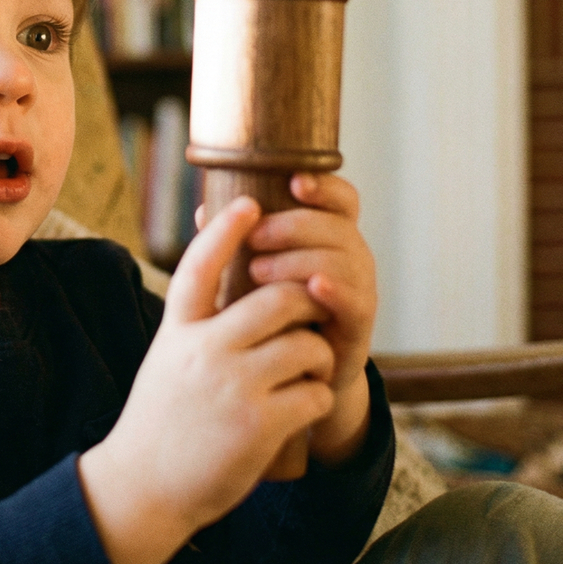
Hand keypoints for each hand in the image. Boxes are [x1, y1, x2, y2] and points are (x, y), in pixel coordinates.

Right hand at [78, 197, 336, 563]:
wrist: (143, 487)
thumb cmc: (161, 419)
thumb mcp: (167, 358)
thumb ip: (195, 323)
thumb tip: (219, 277)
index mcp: (178, 331)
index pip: (199, 267)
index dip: (224, 232)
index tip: (248, 203)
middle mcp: (203, 351)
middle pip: (277, 299)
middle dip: (306, 301)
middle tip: (311, 313)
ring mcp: (233, 387)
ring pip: (307, 346)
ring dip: (318, 357)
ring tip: (307, 371)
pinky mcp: (259, 424)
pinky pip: (316, 394)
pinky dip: (318, 399)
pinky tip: (301, 409)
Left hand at [229, 173, 377, 463]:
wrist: (287, 382)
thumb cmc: (264, 318)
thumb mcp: (245, 277)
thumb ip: (233, 244)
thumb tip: (203, 210)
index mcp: (327, 237)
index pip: (341, 199)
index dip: (325, 185)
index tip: (294, 181)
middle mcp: (350, 257)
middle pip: (339, 224)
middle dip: (295, 224)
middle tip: (255, 236)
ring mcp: (359, 290)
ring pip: (346, 259)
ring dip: (302, 259)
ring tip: (259, 270)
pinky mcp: (359, 327)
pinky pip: (357, 301)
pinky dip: (337, 290)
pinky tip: (313, 287)